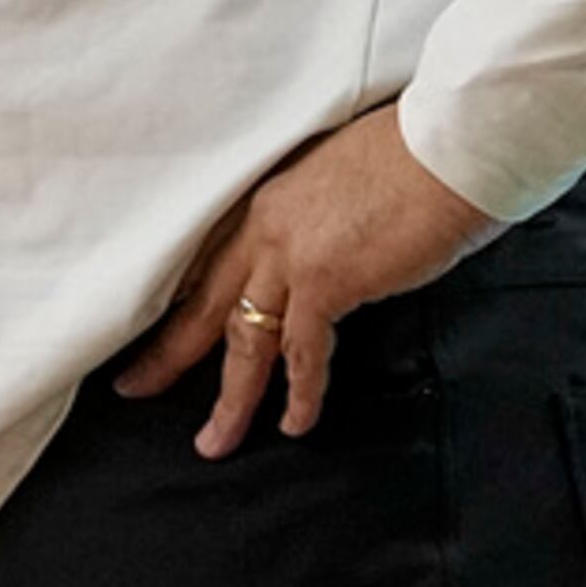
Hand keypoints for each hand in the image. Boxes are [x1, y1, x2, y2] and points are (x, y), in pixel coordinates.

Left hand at [115, 105, 495, 458]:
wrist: (450, 145)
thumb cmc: (414, 155)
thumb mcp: (343, 178)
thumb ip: (320, 216)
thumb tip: (327, 246)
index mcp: (267, 198)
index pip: (207, 260)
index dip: (179, 299)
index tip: (157, 329)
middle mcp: (266, 225)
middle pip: (203, 303)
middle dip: (168, 354)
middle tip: (135, 387)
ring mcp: (290, 254)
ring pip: (243, 341)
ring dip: (230, 399)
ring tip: (214, 441)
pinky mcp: (327, 281)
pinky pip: (302, 354)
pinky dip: (300, 394)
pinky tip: (295, 422)